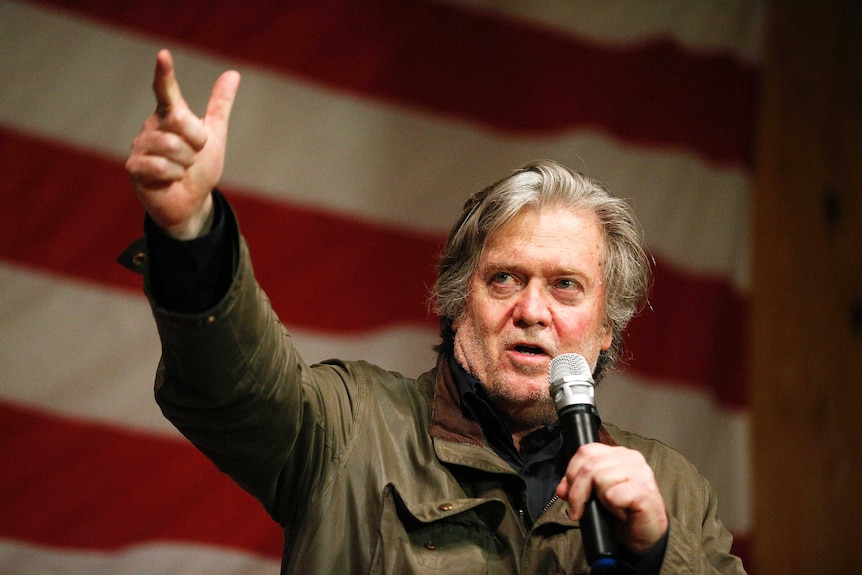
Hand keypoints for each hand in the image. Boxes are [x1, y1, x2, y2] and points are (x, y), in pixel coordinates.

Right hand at [125, 49, 240, 238]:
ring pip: (173, 146)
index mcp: (170, 115)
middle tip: (192, 157)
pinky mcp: (134, 167)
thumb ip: (219, 106)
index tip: (164, 55)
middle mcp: (152, 125)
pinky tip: (170, 180)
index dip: (164, 73)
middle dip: (196, 143)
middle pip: (181, 121)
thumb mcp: (214, 137)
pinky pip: (161, 166)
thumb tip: (233, 73)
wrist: (191, 203)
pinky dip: (174, 176)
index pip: (166, 90)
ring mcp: (140, 146)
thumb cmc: (200, 168)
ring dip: (186, 163)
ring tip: (181, 169)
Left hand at [556, 442, 667, 555]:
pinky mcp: (645, 490)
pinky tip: (622, 512)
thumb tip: (562, 488)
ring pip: (600, 478)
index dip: (571, 473)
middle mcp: (630, 458)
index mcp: (617, 453)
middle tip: (578, 509)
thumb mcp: (595, 496)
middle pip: (589, 466)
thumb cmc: (623, 512)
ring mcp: (640, 472)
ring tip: (610, 508)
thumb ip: (578, 487)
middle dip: (577, 491)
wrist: (646, 534)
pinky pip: (614, 494)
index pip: (585, 451)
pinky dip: (613, 507)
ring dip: (600, 499)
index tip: (568, 493)